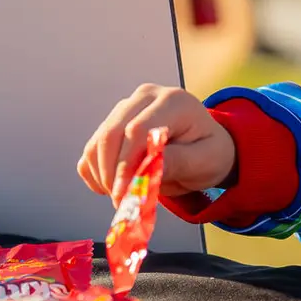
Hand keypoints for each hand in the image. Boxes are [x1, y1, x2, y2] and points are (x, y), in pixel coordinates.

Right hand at [77, 83, 236, 200]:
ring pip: (98, 141)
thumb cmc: (208, 152)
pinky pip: (91, 149)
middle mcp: (145, 97)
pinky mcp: (112, 123)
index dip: (127, 164)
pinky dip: (95, 173)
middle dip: (111, 172)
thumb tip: (147, 172)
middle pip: (112, 132)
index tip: (125, 194)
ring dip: (102, 175)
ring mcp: (125, 107)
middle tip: (120, 202)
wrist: (203, 146)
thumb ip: (178, 162)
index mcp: (173, 101)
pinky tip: (113, 188)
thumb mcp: (205, 160)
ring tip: (122, 198)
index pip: (137, 129)